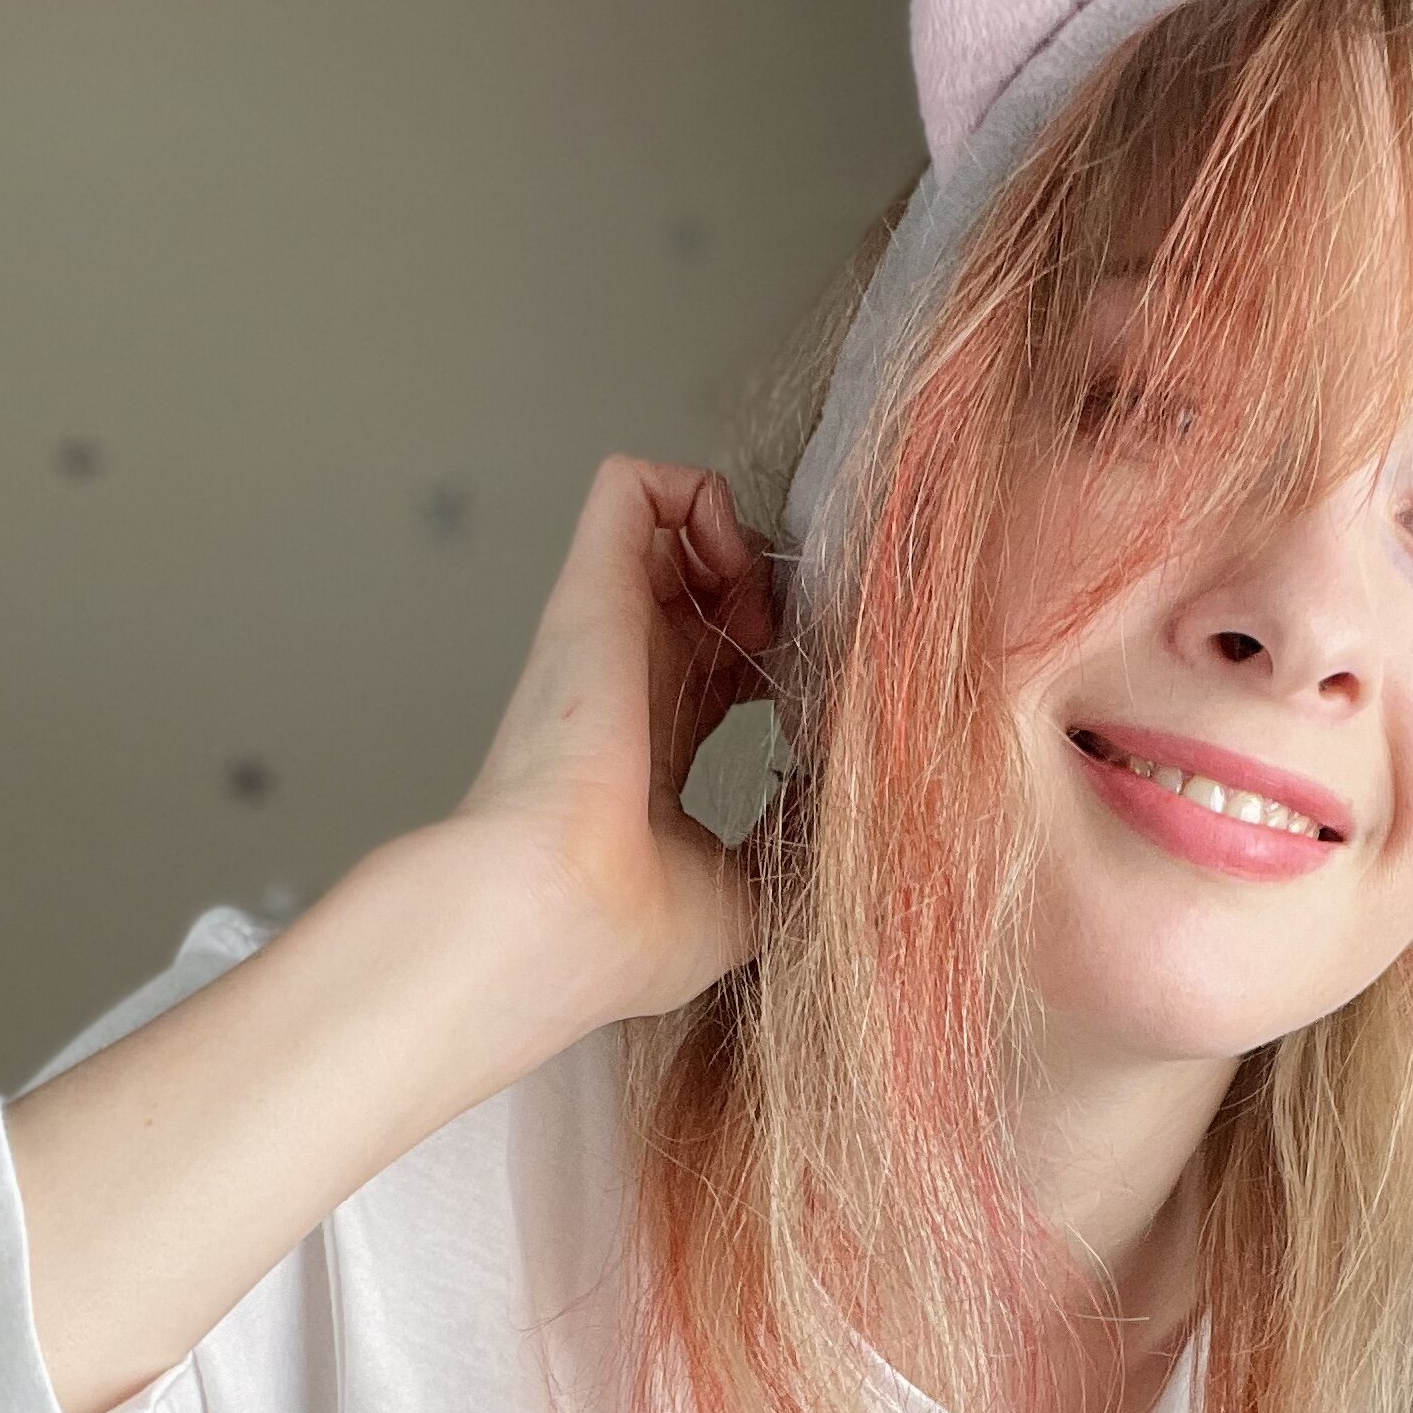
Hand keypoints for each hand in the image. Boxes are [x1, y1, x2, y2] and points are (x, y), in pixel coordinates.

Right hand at [452, 455, 776, 1024]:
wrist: (560, 911)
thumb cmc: (636, 930)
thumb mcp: (750, 892)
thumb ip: (796, 840)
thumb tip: (852, 805)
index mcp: (656, 755)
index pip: (721, 673)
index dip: (783, 662)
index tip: (827, 699)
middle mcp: (630, 683)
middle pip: (704, 593)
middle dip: (773, 594)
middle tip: (811, 647)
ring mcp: (607, 632)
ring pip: (670, 527)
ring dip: (739, 539)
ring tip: (771, 605)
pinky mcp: (593, 588)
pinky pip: (631, 482)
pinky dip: (694, 490)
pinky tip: (736, 560)